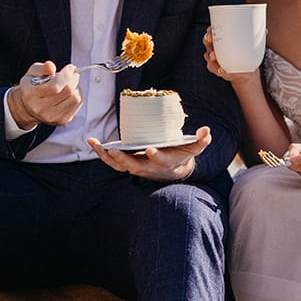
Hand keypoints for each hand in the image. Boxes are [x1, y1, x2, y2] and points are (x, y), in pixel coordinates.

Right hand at [10, 62, 81, 127]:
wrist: (28, 107)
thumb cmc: (32, 86)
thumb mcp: (32, 73)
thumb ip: (41, 68)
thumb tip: (51, 66)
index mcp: (31, 94)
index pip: (54, 87)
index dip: (66, 75)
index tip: (69, 68)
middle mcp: (40, 108)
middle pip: (67, 92)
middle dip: (72, 79)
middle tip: (71, 74)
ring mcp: (52, 116)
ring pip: (75, 98)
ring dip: (75, 87)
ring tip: (69, 83)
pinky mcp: (62, 120)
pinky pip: (77, 104)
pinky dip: (77, 95)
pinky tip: (69, 92)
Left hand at [88, 127, 211, 181]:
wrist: (172, 169)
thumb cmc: (182, 155)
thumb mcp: (194, 148)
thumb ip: (201, 140)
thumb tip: (207, 130)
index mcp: (163, 162)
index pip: (159, 160)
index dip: (155, 156)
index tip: (151, 150)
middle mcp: (147, 166)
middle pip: (132, 165)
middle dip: (123, 159)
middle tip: (113, 150)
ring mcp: (135, 166)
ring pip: (118, 165)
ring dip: (106, 156)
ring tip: (96, 144)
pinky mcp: (127, 163)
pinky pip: (112, 161)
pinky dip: (101, 153)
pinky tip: (93, 142)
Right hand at [203, 29, 260, 87]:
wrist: (245, 71)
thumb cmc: (245, 54)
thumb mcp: (249, 45)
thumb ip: (255, 37)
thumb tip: (266, 31)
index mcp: (221, 39)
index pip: (212, 32)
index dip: (210, 30)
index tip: (211, 29)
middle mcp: (215, 48)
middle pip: (207, 42)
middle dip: (207, 39)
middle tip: (210, 38)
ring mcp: (215, 59)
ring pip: (208, 55)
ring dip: (210, 55)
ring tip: (214, 55)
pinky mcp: (217, 69)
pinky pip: (214, 68)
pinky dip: (217, 69)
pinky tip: (221, 69)